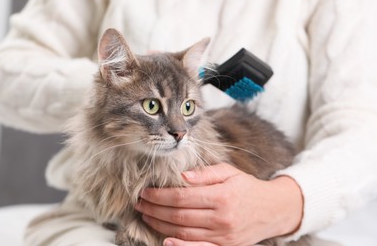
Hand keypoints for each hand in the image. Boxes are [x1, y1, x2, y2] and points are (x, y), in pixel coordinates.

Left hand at [135, 163, 302, 245]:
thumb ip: (206, 173)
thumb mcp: (230, 172)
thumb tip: (181, 177)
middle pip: (178, 216)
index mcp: (222, 196)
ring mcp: (223, 236)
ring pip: (183, 233)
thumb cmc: (247, 187)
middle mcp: (221, 218)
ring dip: (159, 225)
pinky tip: (164, 240)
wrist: (272, 209)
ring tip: (145, 215)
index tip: (145, 191)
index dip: (160, 195)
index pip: (182, 197)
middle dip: (154, 209)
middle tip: (139, 202)